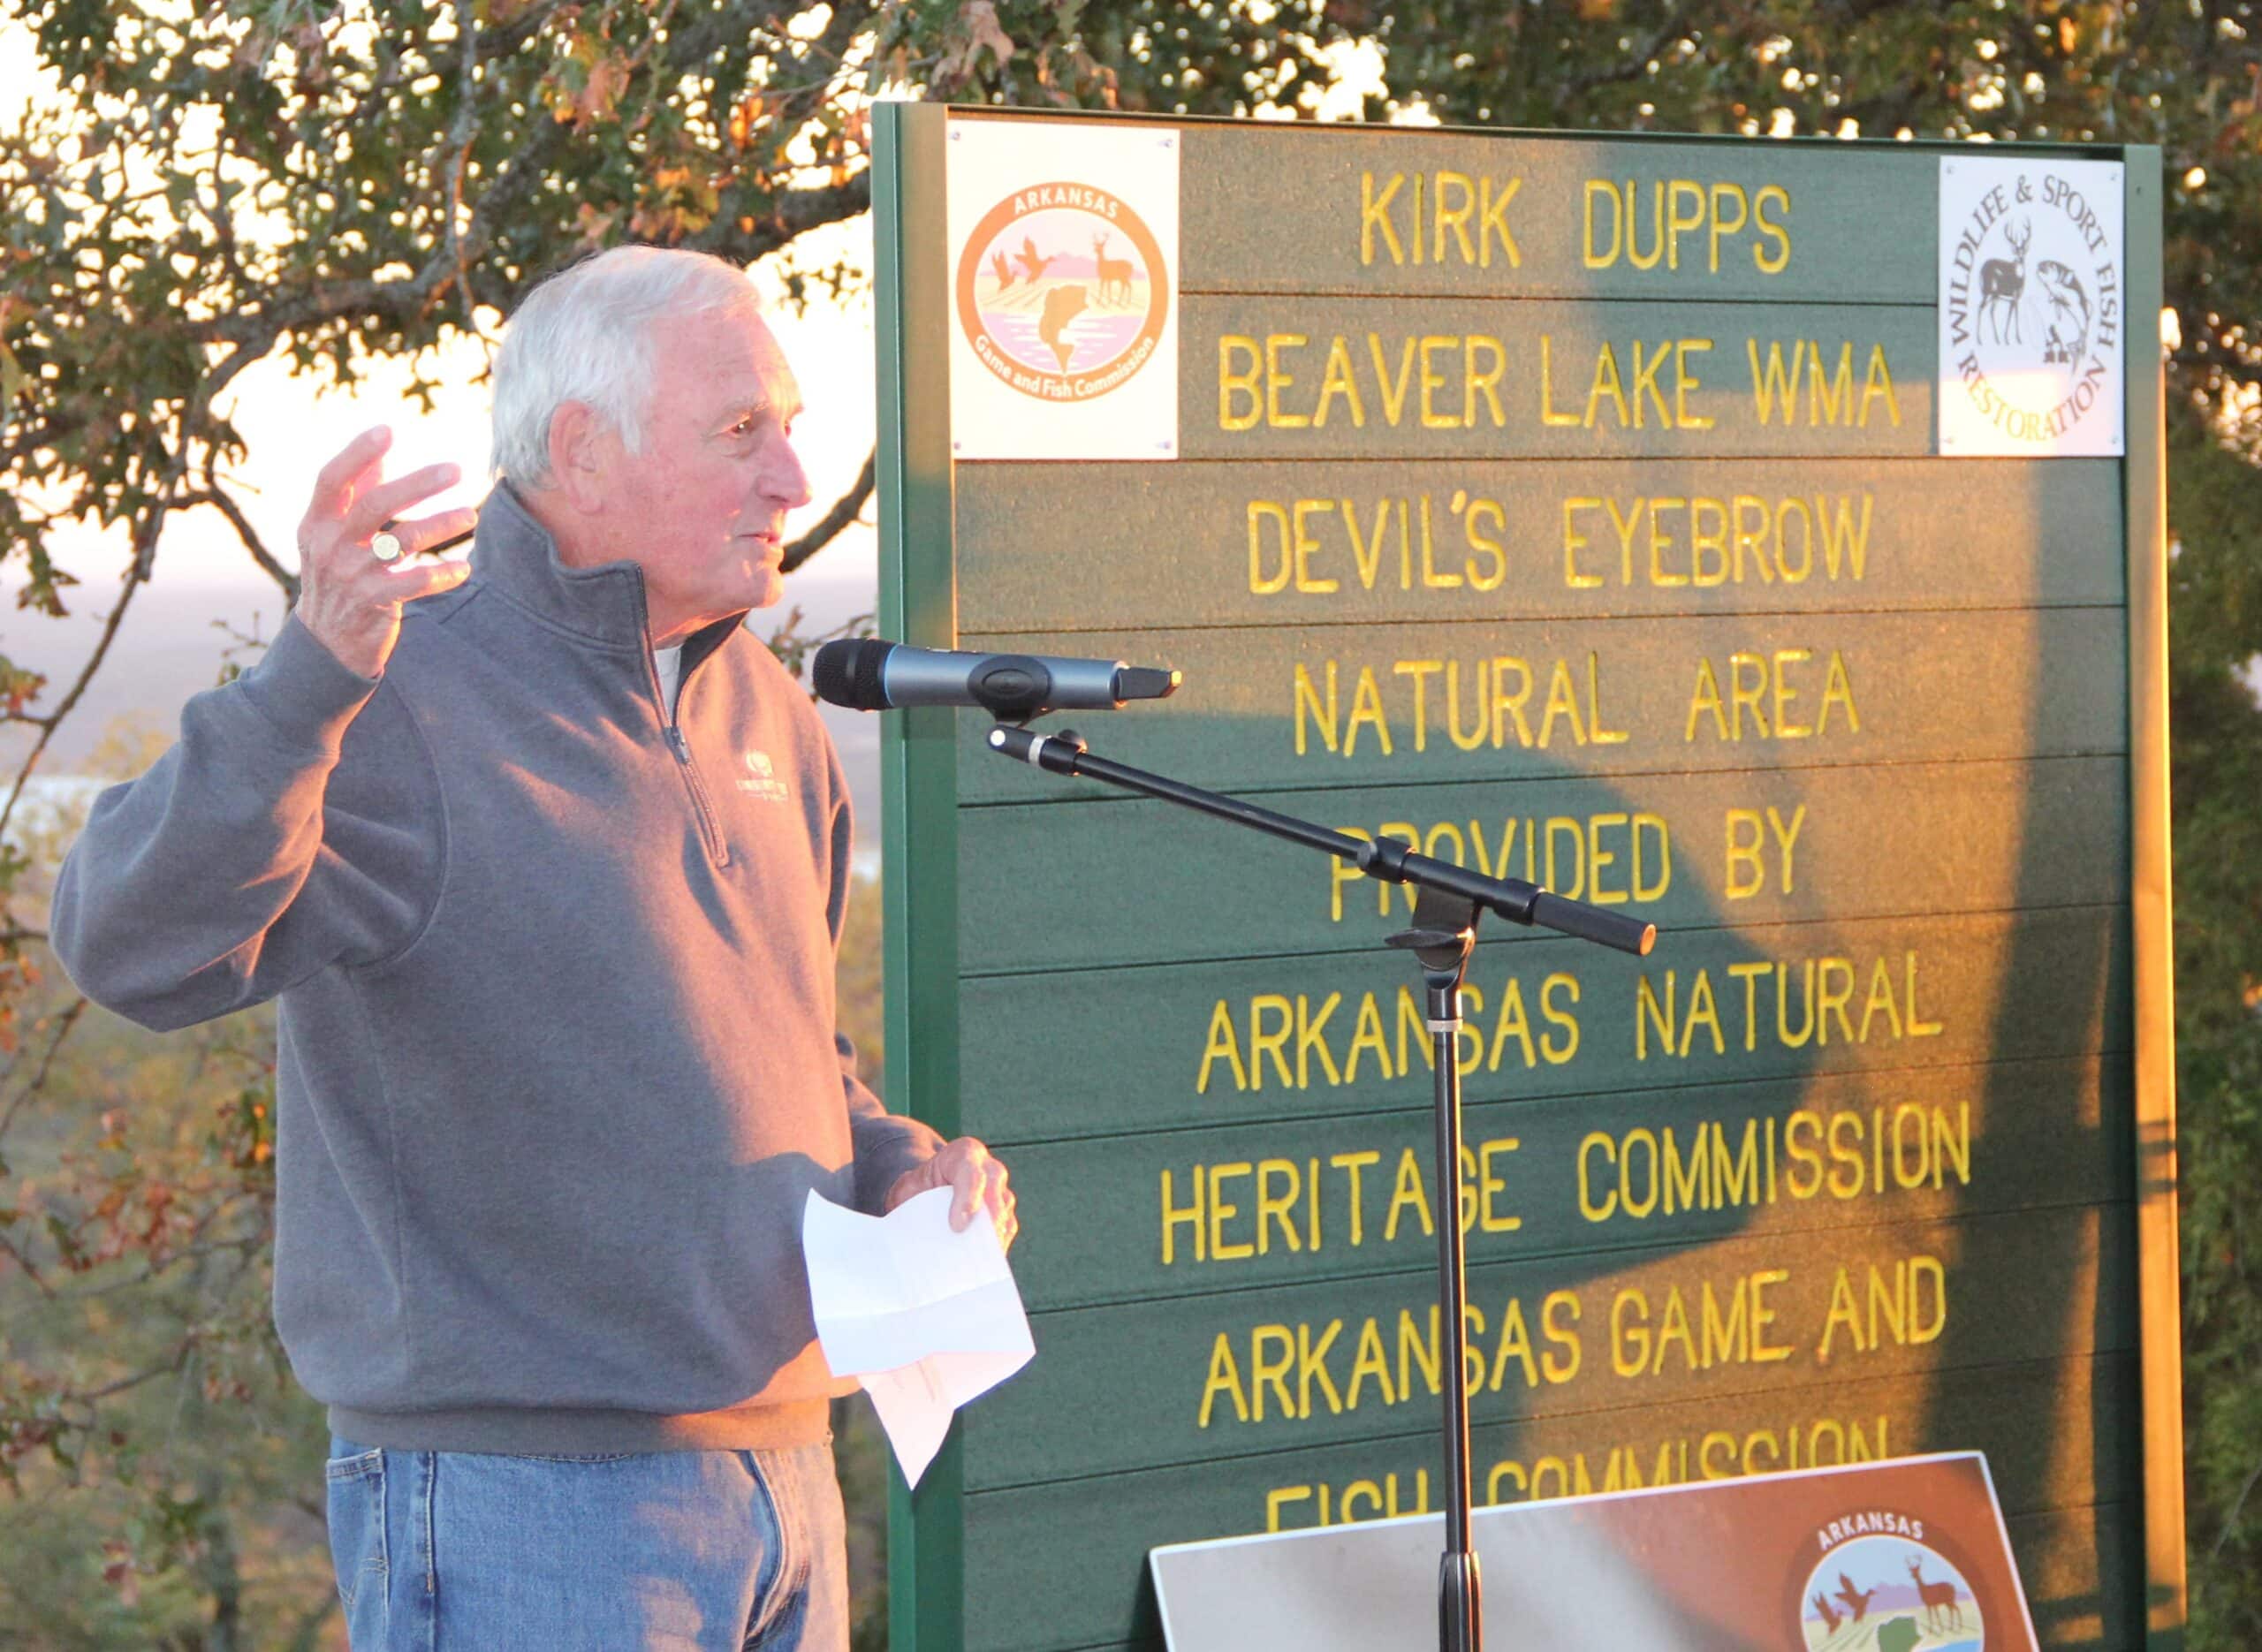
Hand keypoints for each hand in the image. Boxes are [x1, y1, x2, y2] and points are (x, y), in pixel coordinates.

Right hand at [295, 426, 479, 678]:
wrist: (327, 640)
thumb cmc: (337, 574)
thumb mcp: (333, 534)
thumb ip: (356, 495)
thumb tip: (379, 452)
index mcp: (317, 522)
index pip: (332, 479)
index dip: (357, 453)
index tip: (388, 431)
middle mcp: (330, 546)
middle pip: (375, 506)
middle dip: (417, 484)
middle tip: (456, 469)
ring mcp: (351, 576)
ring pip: (401, 543)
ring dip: (440, 526)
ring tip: (470, 515)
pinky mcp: (374, 603)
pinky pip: (415, 583)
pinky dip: (442, 575)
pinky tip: (464, 568)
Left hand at [885, 1137, 1016, 1251]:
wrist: (925, 1190)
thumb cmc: (917, 1188)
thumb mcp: (909, 1189)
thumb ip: (913, 1203)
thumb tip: (914, 1238)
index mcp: (962, 1153)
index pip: (971, 1173)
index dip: (967, 1199)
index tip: (957, 1226)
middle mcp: (987, 1168)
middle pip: (995, 1190)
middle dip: (987, 1219)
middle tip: (978, 1248)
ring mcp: (999, 1189)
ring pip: (1004, 1211)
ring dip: (992, 1237)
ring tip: (978, 1264)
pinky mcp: (1003, 1212)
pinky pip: (1006, 1228)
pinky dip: (996, 1246)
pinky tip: (983, 1264)